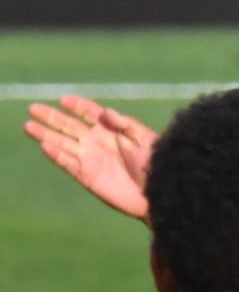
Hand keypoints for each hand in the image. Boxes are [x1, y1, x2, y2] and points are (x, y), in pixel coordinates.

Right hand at [24, 96, 156, 220]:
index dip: (77, 106)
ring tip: (28, 126)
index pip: (90, 113)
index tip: (65, 100)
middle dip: (52, 117)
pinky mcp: (86, 175)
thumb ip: (126, 124)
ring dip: (46, 135)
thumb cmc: (156, 163)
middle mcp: (96, 141)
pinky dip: (56, 155)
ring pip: (63, 143)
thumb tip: (106, 112)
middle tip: (34, 108)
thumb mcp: (145, 139)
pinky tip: (45, 146)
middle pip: (69, 126)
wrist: (158, 192)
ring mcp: (89, 158)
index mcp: (111, 129)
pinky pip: (67, 163)